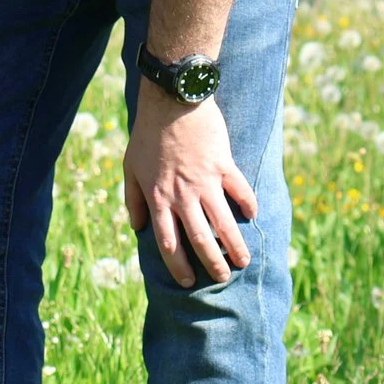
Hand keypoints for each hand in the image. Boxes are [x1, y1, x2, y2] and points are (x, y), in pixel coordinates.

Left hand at [123, 87, 255, 286]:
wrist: (172, 102)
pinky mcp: (224, 165)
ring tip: (243, 261)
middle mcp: (183, 196)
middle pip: (200, 240)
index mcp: (159, 199)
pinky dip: (248, 205)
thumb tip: (137, 227)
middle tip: (222, 278)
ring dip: (235, 245)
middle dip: (212, 264)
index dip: (178, 266)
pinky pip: (240, 191)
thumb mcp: (130, 168)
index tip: (187, 281)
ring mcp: (205, 182)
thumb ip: (133, 200)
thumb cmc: (147, 135)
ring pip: (224, 223)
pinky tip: (253, 216)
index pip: (169, 244)